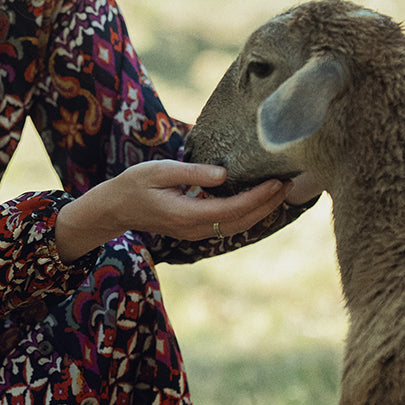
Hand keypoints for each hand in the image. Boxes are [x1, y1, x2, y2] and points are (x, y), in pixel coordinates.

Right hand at [54, 161, 289, 262]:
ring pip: (238, 227)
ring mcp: (195, 233)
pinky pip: (229, 225)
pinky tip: (260, 200)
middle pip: (241, 222)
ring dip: (261, 211)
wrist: (115, 208)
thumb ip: (192, 173)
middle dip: (267, 205)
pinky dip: (248, 214)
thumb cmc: (134, 184)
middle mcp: (194, 229)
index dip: (257, 197)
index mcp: (186, 214)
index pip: (232, 209)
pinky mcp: (195, 230)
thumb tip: (224, 174)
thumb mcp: (159, 171)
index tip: (276, 181)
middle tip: (289, 183)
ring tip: (281, 190)